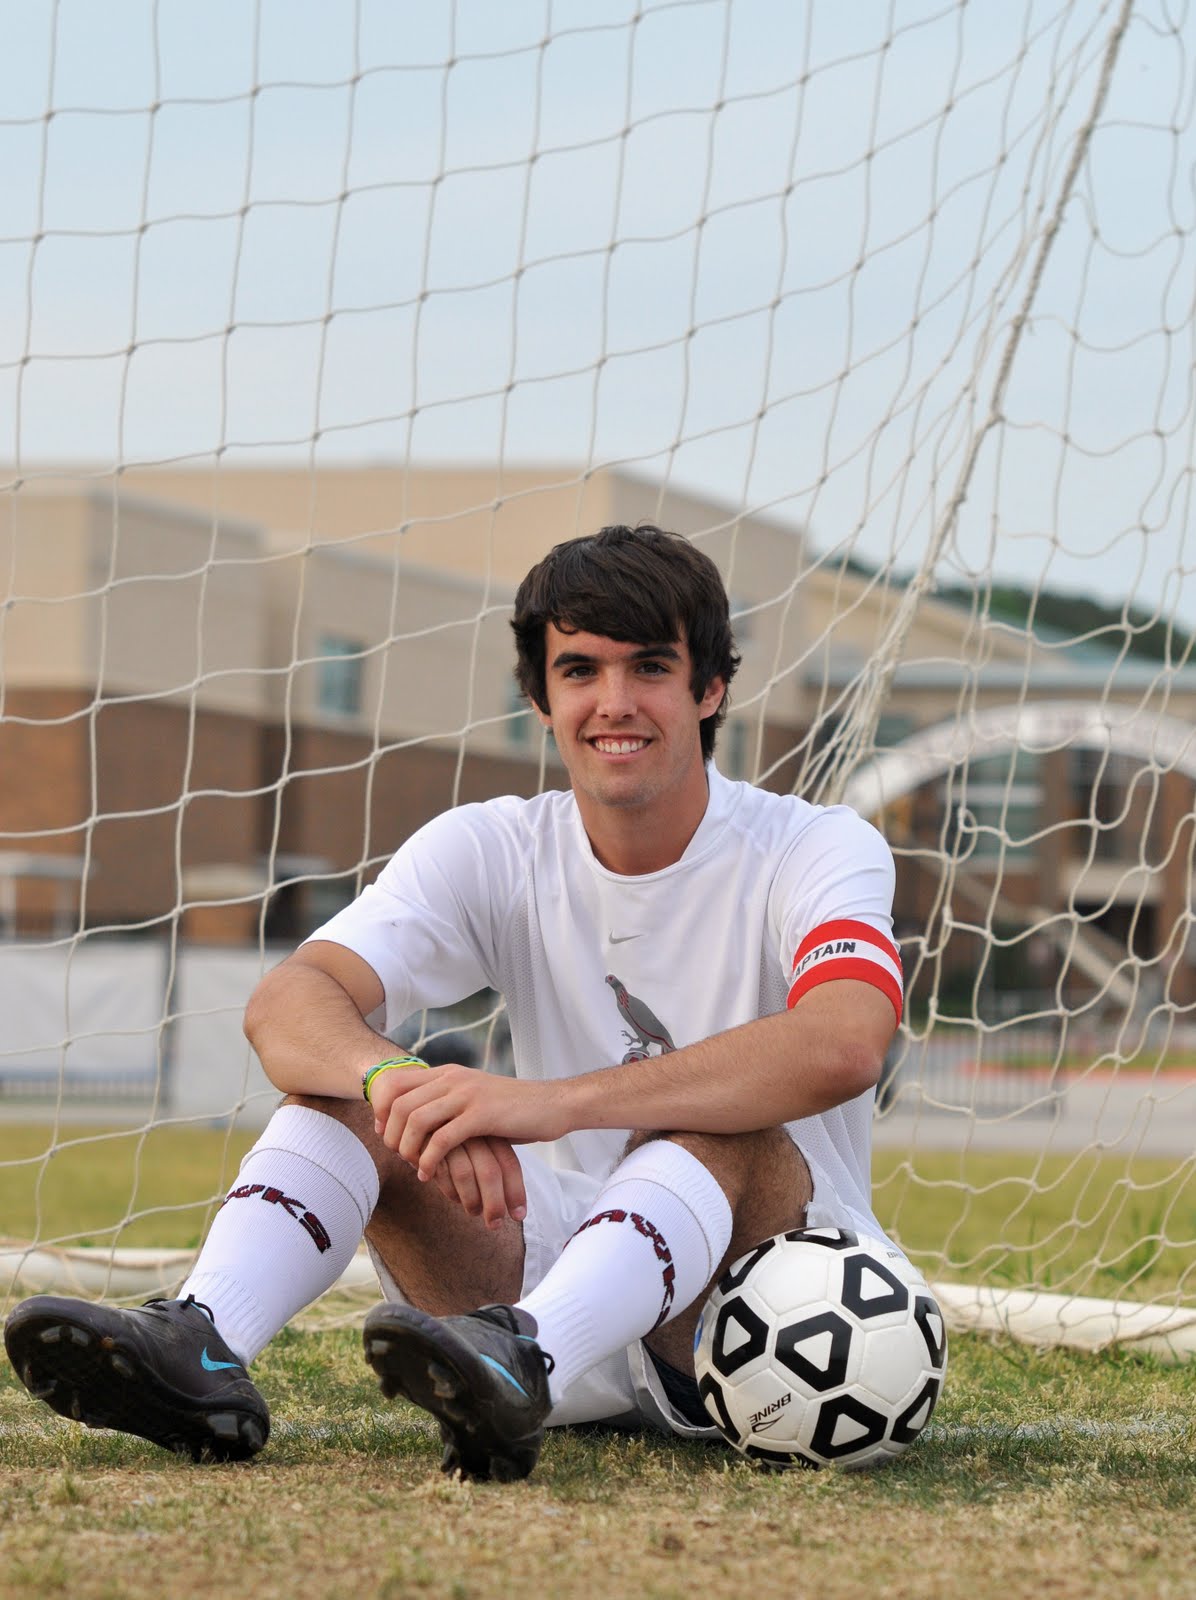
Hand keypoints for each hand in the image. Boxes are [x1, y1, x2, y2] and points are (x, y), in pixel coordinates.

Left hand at [369, 1063, 568, 1177]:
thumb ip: (446, 1101)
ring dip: (407, 1149)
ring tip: (412, 1166)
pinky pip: (442, 1139)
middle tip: (396, 1156)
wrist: (553, 1104)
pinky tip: (428, 1174)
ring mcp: (467, 1095)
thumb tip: (415, 1120)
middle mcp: (453, 1078)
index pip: (396, 1082)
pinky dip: (429, 1160)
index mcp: (448, 1073)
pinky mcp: (482, 1115)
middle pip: (400, 1103)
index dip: (382, 1109)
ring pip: (416, 1120)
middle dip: (391, 1135)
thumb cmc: (513, 1107)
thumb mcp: (473, 1096)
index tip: (384, 1133)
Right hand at [428, 1137, 526, 1228]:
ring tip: (474, 1212)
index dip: (515, 1191)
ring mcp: (451, 1136)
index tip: (519, 1215)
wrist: (423, 1117)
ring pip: (464, 1175)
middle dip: (494, 1204)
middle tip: (495, 1225)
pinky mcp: (428, 1142)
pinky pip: (440, 1173)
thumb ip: (494, 1164)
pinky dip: (449, 1191)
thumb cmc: (458, 1137)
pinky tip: (454, 1198)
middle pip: (489, 1172)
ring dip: (471, 1201)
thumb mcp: (481, 1144)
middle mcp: (474, 1132)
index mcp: (491, 1131)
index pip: (509, 1163)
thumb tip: (516, 1203)